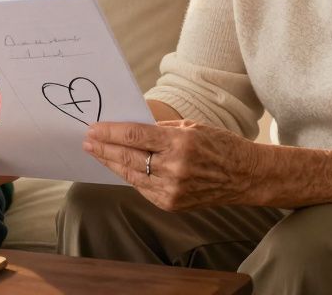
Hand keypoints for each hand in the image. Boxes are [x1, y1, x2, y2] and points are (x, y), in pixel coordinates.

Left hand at [83, 119, 264, 211]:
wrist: (244, 176)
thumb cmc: (219, 145)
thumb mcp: (191, 127)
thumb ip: (160, 131)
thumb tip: (129, 130)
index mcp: (180, 144)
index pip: (135, 137)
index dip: (110, 132)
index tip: (93, 128)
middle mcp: (174, 169)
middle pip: (128, 157)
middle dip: (104, 148)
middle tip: (86, 141)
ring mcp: (172, 190)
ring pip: (131, 175)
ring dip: (111, 164)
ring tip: (96, 154)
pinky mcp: (171, 204)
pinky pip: (142, 188)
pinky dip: (129, 176)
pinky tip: (118, 167)